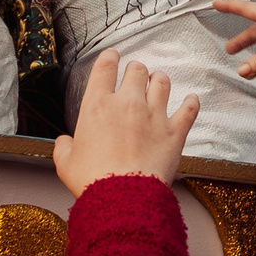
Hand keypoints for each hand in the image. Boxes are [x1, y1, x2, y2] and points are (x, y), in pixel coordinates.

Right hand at [53, 57, 200, 196]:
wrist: (122, 198)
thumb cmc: (92, 180)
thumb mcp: (66, 164)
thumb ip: (64, 148)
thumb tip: (63, 143)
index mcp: (98, 106)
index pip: (105, 67)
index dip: (110, 57)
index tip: (112, 56)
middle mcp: (127, 103)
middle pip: (137, 69)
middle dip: (136, 69)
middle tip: (135, 74)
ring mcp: (154, 115)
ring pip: (162, 82)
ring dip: (159, 80)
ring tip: (158, 81)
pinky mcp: (174, 131)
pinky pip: (188, 109)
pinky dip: (191, 103)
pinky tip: (192, 100)